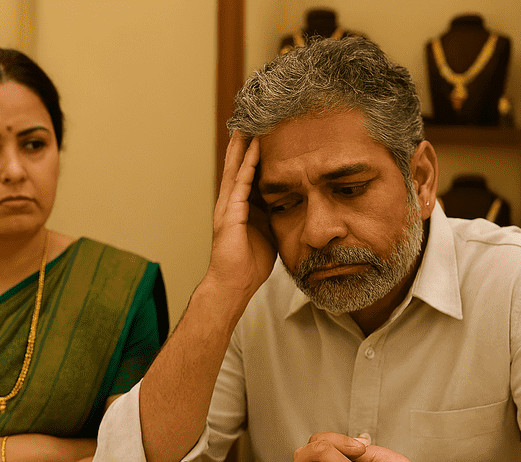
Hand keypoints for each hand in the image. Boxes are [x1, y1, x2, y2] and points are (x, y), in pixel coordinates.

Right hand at [205, 132, 276, 301]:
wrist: (234, 284)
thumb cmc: (250, 264)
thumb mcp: (268, 233)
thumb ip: (274, 216)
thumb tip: (292, 205)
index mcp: (240, 206)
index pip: (246, 172)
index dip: (251, 152)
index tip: (260, 131)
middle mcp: (230, 202)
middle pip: (237, 164)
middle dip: (242, 141)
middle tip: (250, 116)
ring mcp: (228, 206)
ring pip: (236, 168)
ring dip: (243, 145)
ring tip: (249, 122)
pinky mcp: (230, 214)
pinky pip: (241, 183)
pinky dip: (248, 164)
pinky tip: (255, 148)